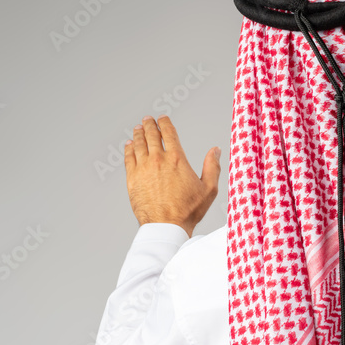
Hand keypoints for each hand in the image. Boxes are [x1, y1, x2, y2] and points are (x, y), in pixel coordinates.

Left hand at [123, 115, 220, 237]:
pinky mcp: (132, 179)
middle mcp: (158, 160)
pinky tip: (129, 145)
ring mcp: (143, 168)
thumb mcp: (208, 189)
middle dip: (149, 125)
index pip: (169, 133)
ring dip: (138, 134)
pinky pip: (128, 158)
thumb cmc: (187, 210)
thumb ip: (212, 167)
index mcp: (177, 160)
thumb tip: (215, 150)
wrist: (166, 225)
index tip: (162, 118)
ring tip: (138, 129)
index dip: (165, 123)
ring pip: (138, 144)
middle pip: (151, 135)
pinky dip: (129, 149)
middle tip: (147, 120)